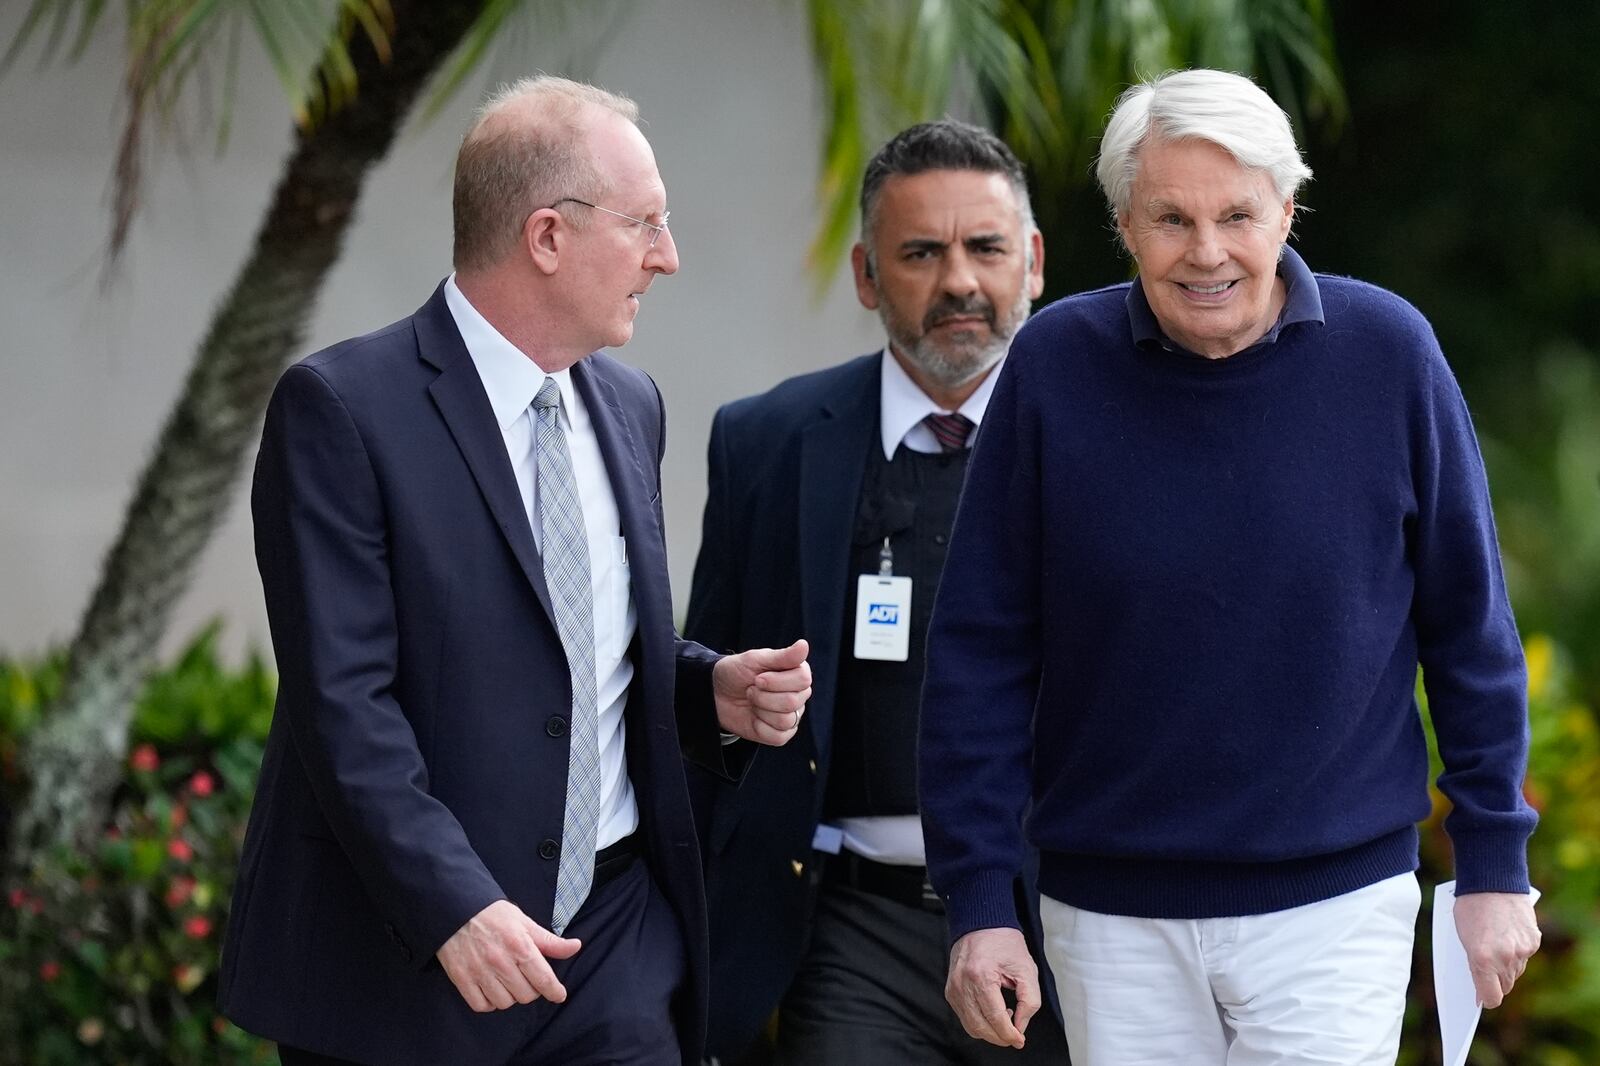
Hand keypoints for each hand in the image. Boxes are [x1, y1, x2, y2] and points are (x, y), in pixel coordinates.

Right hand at [436, 900, 581, 1011]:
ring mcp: (479, 972)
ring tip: (507, 981)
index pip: (543, 979)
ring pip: (505, 1003)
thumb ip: (549, 941)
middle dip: (531, 989)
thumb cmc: (493, 915)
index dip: (554, 991)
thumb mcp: (525, 922)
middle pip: (526, 995)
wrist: (455, 908)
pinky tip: (491, 989)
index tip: (559, 995)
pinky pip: (481, 1005)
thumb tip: (575, 946)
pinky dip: (489, 1002)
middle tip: (526, 978)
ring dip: (510, 996)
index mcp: (520, 946)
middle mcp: (500, 962)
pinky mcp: (462, 979)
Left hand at [713, 639, 811, 745]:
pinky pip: (778, 736)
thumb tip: (804, 645)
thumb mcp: (755, 659)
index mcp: (797, 673)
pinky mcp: (780, 734)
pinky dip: (760, 727)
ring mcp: (792, 716)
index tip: (757, 678)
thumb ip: (782, 656)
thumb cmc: (736, 672)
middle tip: (751, 689)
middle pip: (793, 702)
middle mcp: (799, 695)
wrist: (716, 693)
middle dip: (764, 696)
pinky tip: (754, 717)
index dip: (777, 681)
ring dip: (761, 710)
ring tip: (752, 701)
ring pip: (786, 720)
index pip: (803, 680)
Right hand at [946, 927, 1039, 1048]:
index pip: (995, 1018)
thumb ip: (1029, 1001)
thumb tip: (1020, 1026)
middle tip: (1015, 1036)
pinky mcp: (950, 991)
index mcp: (981, 975)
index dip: (1010, 1034)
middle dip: (1000, 1037)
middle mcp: (962, 983)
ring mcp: (953, 988)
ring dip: (990, 1031)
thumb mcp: (1026, 969)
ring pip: (970, 1026)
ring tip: (1005, 1017)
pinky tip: (992, 1011)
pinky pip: (964, 1017)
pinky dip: (979, 1022)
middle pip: (980, 1027)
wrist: (980, 924)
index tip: (1020, 1040)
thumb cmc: (1003, 942)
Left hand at [1454, 890, 1540, 1007]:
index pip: (1491, 997)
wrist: (1492, 881)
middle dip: (1495, 982)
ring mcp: (1522, 950)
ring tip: (1495, 950)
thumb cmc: (1469, 906)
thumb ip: (1473, 962)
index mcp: (1482, 958)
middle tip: (1486, 974)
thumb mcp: (1461, 936)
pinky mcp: (1534, 940)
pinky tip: (1507, 939)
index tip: (1480, 998)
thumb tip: (1480, 983)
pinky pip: (1525, 956)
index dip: (1485, 998)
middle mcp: (1505, 958)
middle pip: (1505, 986)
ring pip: (1516, 972)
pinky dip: (1517, 952)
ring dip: (1506, 967)